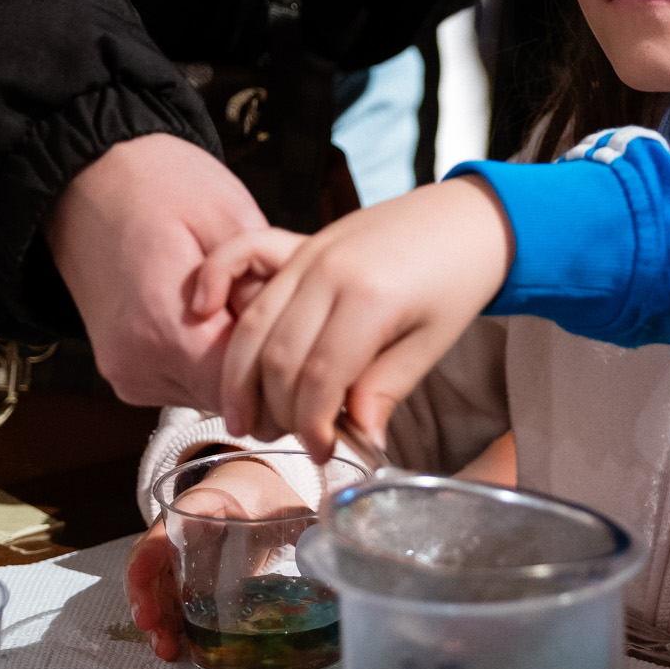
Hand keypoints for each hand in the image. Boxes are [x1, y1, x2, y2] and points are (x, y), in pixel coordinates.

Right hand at [44, 134, 276, 408]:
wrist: (85, 176)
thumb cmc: (154, 184)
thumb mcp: (229, 220)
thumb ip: (260, 288)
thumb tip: (290, 336)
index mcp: (164, 331)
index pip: (250, 391)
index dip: (287, 365)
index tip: (303, 336)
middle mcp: (139, 365)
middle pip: (232, 397)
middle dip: (264, 359)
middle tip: (274, 309)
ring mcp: (127, 373)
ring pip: (212, 393)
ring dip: (235, 359)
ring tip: (235, 303)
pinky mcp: (125, 373)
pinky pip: (186, 382)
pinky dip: (208, 357)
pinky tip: (211, 315)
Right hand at [125, 457, 309, 660]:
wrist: (251, 491)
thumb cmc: (265, 496)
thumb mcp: (288, 506)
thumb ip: (307, 526)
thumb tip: (329, 551)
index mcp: (206, 503)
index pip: (173, 521)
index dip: (153, 548)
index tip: (143, 575)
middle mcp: (182, 529)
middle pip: (152, 559)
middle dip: (147, 595)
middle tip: (154, 627)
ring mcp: (179, 554)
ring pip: (156, 584)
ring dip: (157, 616)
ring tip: (167, 649)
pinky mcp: (185, 576)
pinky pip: (169, 597)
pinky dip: (169, 621)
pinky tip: (176, 646)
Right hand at [215, 177, 512, 450]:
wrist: (466, 218)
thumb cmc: (457, 279)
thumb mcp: (431, 343)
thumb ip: (385, 389)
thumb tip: (359, 440)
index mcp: (369, 299)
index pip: (319, 378)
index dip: (313, 424)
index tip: (324, 450)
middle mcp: (328, 273)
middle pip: (277, 357)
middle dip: (277, 410)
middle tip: (291, 440)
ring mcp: (309, 255)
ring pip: (252, 324)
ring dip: (239, 378)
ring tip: (243, 420)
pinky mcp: (300, 246)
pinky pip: (242, 266)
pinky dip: (218, 291)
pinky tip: (203, 321)